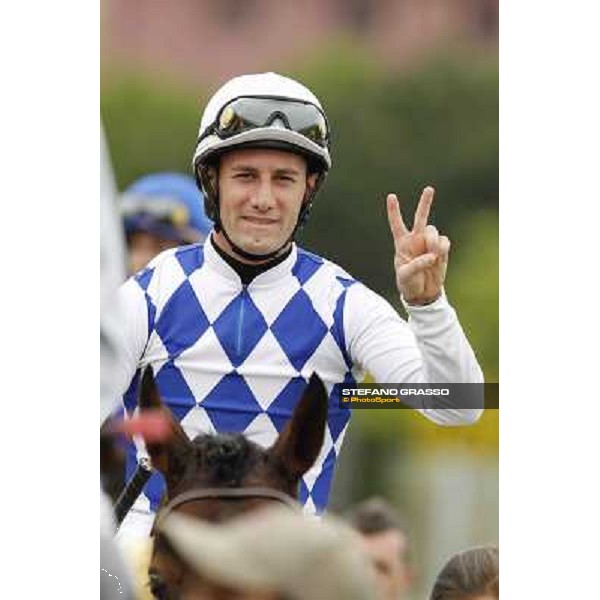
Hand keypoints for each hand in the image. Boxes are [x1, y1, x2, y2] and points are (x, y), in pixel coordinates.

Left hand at [386, 186, 449, 305]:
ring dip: (432, 242)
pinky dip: (443, 248)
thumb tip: (432, 255)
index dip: (394, 211)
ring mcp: (429, 243)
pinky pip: (444, 241)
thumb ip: (416, 265)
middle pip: (420, 217)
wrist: (423, 293)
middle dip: (425, 203)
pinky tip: (439, 257)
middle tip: (429, 189)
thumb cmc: (408, 283)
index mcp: (402, 243)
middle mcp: (415, 239)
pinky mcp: (441, 249)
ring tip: (431, 256)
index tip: (391, 196)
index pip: (397, 224)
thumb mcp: (405, 276)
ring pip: (433, 231)